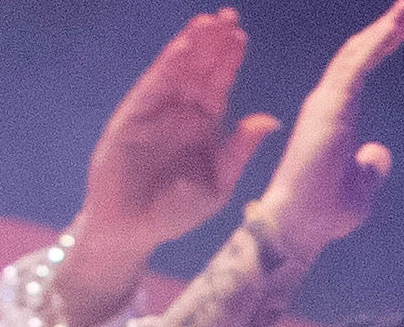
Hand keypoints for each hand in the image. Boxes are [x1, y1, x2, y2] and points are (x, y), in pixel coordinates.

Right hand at [73, 11, 272, 268]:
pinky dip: (167, 67)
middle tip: (229, 15)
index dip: (229, 59)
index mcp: (205, 125)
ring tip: (207, 21)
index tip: (241, 36)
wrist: (136, 229)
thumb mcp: (220, 181)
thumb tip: (270, 120)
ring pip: (177, 71)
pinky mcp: (133, 117)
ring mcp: (156, 112)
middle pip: (200, 69)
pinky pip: (153, 87)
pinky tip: (182, 48)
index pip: (219, 84)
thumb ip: (240, 149)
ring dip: (191, 46)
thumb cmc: (178, 210)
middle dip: (213, 43)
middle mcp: (181, 112)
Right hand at [245, 0, 403, 260]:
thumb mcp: (361, 186)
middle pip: (361, 51)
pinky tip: (396, 27)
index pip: (362, 67)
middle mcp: (329, 100)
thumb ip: (370, 167)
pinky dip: (376, 44)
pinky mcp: (329, 107)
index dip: (385, 42)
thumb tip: (380, 152)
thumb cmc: (325, 212)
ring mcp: (327, 101)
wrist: (301, 227)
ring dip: (388, 28)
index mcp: (338, 114)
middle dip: (390, 26)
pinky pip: (355, 66)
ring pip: (358, 52)